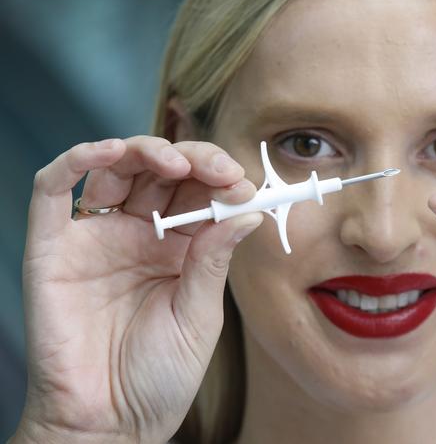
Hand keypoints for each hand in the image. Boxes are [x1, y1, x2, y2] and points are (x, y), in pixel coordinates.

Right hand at [13, 136, 262, 443]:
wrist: (109, 423)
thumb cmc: (159, 376)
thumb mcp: (200, 314)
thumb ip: (216, 258)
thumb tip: (249, 209)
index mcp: (179, 249)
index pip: (197, 193)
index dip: (218, 179)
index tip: (241, 182)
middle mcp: (139, 236)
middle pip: (160, 173)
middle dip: (191, 160)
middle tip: (217, 168)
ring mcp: (96, 237)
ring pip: (115, 169)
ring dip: (144, 151)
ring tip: (174, 163)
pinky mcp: (54, 246)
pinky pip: (55, 189)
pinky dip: (78, 160)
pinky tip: (109, 152)